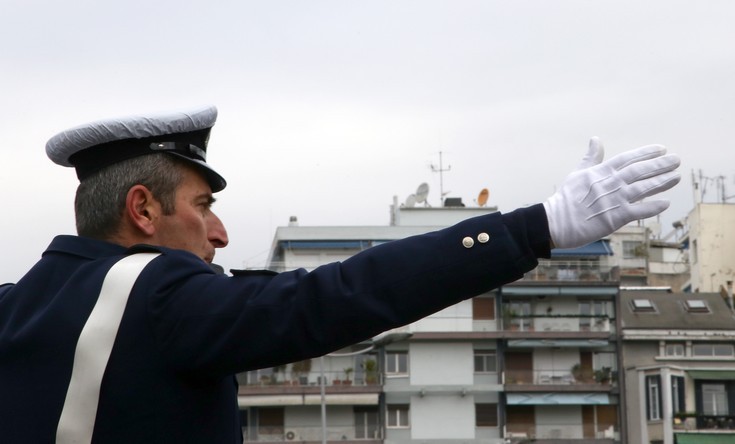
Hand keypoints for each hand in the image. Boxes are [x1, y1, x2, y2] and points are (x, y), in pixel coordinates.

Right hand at [543, 137, 680, 248]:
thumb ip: (590, 157)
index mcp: (600, 172)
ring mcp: (613, 200)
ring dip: (661, 182)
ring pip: (643, 188)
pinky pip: (639, 210)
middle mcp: (609, 184)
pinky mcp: (615, 218)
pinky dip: (652, 207)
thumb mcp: (577, 174)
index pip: (627, 159)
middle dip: (659, 165)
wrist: (555, 222)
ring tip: (676, 176)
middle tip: (676, 160)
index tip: (661, 149)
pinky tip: (665, 203)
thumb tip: (595, 139)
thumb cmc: (565, 199)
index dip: (645, 153)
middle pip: (639, 171)